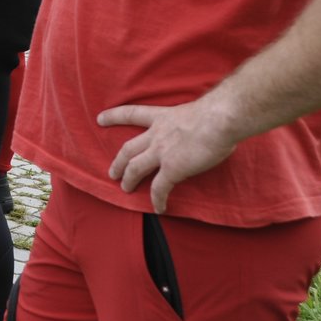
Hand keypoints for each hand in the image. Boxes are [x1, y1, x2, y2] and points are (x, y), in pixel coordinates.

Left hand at [97, 100, 238, 213]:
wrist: (220, 119)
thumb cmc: (217, 113)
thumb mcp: (194, 112)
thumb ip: (188, 123)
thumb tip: (201, 130)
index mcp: (162, 117)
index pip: (131, 114)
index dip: (114, 116)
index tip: (99, 118)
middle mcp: (157, 135)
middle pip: (128, 149)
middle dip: (118, 161)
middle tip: (111, 171)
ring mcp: (162, 152)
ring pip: (135, 168)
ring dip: (128, 180)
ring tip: (125, 189)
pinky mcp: (172, 169)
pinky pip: (160, 188)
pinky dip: (157, 200)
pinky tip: (159, 208)